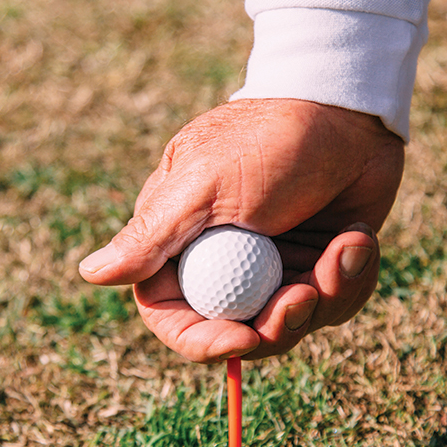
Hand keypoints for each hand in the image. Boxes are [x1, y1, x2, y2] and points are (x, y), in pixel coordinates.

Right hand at [79, 98, 403, 362]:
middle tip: (305, 296)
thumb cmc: (270, 137)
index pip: (173, 315)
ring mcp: (275, 265)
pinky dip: (351, 277)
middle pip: (236, 330)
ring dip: (326, 295)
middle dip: (275, 324)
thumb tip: (89, 274)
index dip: (201, 340)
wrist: (348, 106)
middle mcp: (225, 260)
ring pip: (291, 323)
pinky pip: (333, 302)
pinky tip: (357, 236)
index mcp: (182, 243)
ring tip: (347, 244)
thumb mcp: (204, 184)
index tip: (242, 338)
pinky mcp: (319, 262)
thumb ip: (151, 235)